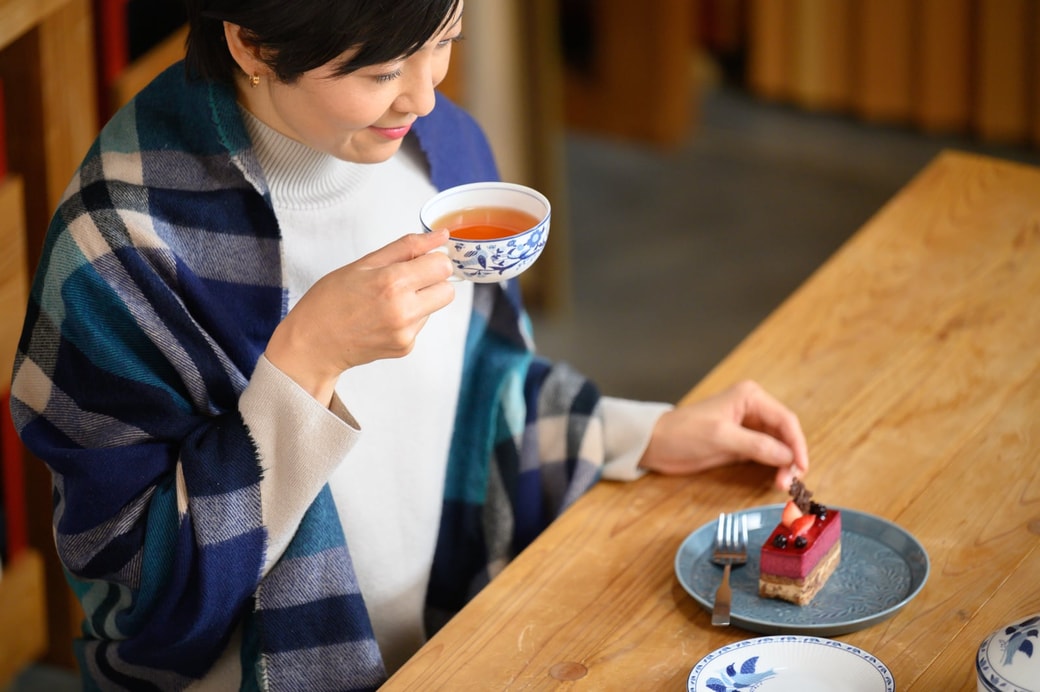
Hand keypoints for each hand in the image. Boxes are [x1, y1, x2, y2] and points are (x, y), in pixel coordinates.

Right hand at [265, 230, 454, 403]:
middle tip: (405, 280)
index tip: (417, 261)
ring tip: (386, 302)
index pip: (443, 266)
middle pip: (448, 290)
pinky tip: (383, 318)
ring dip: (420, 300)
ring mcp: (406, 333)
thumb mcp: (364, 264)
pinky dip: (409, 318)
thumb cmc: (330, 300)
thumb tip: (441, 236)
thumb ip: (407, 247)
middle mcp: (404, 310)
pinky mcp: (405, 347)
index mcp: (392, 282)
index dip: (432, 260)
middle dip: (433, 281)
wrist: (312, 344)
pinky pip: (421, 324)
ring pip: (435, 307)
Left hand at [638, 380, 808, 489]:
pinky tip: (775, 479)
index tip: (801, 467)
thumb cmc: (683, 433)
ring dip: (784, 465)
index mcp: (750, 397)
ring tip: (782, 485)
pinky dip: (773, 467)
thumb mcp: (721, 437)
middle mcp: (753, 409)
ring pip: (778, 446)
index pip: (785, 420)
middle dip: (791, 457)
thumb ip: (756, 445)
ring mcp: (748, 427)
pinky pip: (766, 455)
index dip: (797, 444)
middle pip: (785, 434)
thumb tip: (788, 456)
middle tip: (790, 482)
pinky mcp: (742, 444)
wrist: (656, 444)